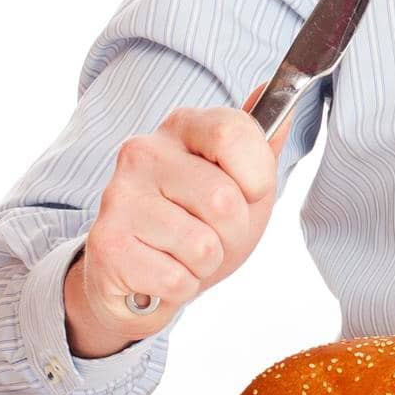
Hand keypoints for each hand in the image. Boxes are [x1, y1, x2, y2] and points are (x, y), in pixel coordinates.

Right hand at [64, 84, 288, 357]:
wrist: (141, 280)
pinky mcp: (106, 244)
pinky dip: (182, 287)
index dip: (256, 176)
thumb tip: (288, 107)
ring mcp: (119, 196)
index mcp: (183, 126)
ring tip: (186, 254)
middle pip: (223, 198)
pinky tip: (164, 272)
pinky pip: (176, 279)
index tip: (250, 191)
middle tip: (214, 235)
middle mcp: (144, 151)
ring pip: (202, 245)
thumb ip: (263, 148)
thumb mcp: (243, 183)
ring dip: (207, 264)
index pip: (232, 133)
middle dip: (234, 232)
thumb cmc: (200, 224)